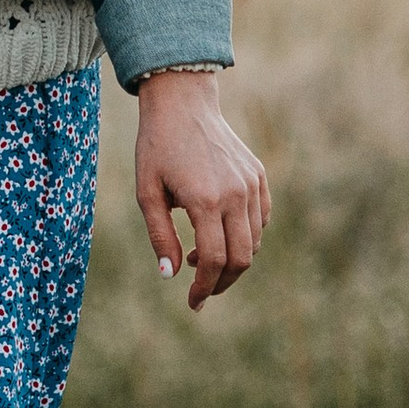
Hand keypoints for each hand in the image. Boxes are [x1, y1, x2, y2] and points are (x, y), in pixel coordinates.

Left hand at [134, 69, 268, 308]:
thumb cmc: (157, 148)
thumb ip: (160, 236)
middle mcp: (236, 194)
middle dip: (222, 282)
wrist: (183, 104)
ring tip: (202, 255)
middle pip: (242, 258)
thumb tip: (170, 275)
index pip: (215, 260)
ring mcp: (252, 185)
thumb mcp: (147, 193)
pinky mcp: (259, 176)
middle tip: (201, 290)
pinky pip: (261, 220)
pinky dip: (245, 237)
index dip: (204, 288)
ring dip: (232, 259)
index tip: (192, 303)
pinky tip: (220, 233)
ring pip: (254, 241)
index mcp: (206, 200)